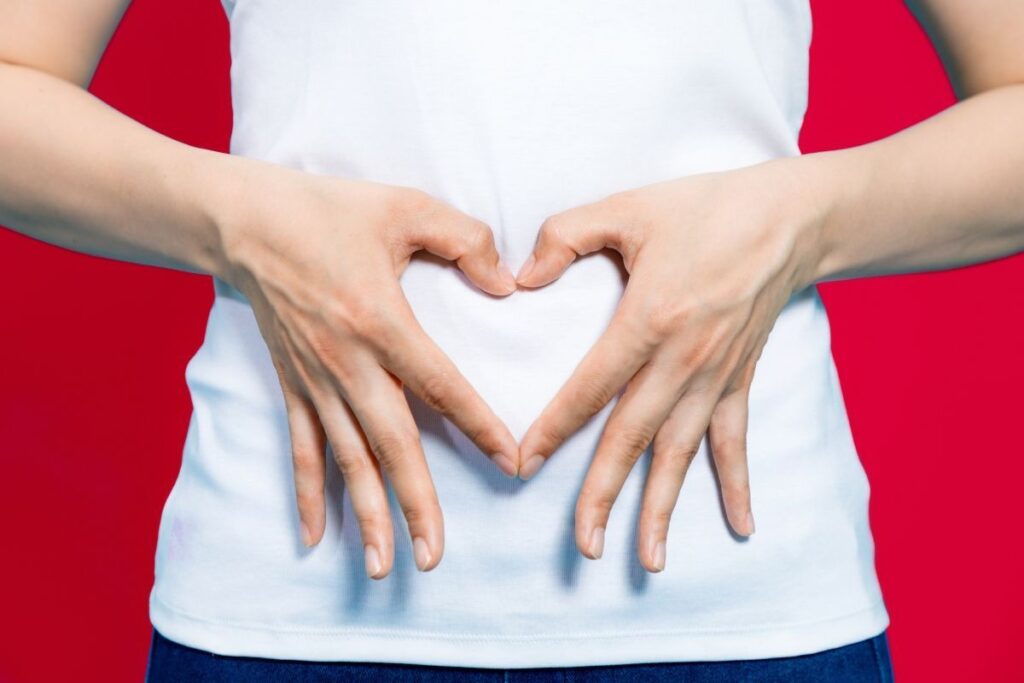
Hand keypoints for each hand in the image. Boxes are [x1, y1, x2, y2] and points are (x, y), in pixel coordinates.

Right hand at [214, 157, 519, 577]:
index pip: (441, 386)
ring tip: (386, 566)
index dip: (479, 426)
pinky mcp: (291, 384)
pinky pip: (302, 447)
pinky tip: (316, 537)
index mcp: (381, 320)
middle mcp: (347, 362)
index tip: (511, 463)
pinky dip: (309, 493)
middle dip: (416, 503)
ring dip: (367, 515)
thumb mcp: (406, 207)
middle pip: (390, 444)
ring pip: (347, 459)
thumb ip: (466, 240)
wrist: (244, 221)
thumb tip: (506, 285)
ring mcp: (315, 380)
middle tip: (434, 555)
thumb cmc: (328, 210)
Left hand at [515, 157, 826, 572]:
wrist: (790, 218)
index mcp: (649, 319)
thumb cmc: (705, 209)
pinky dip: (736, 484)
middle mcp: (683, 360)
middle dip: (604, 494)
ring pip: (681, 453)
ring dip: (663, 507)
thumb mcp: (628, 207)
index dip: (553, 429)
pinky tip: (740, 527)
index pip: (589, 388)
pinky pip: (735, 440)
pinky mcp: (740, 379)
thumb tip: (520, 277)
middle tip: (583, 546)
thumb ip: (565, 235)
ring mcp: (716, 376)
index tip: (522, 465)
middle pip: (633, 438)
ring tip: (648, 559)